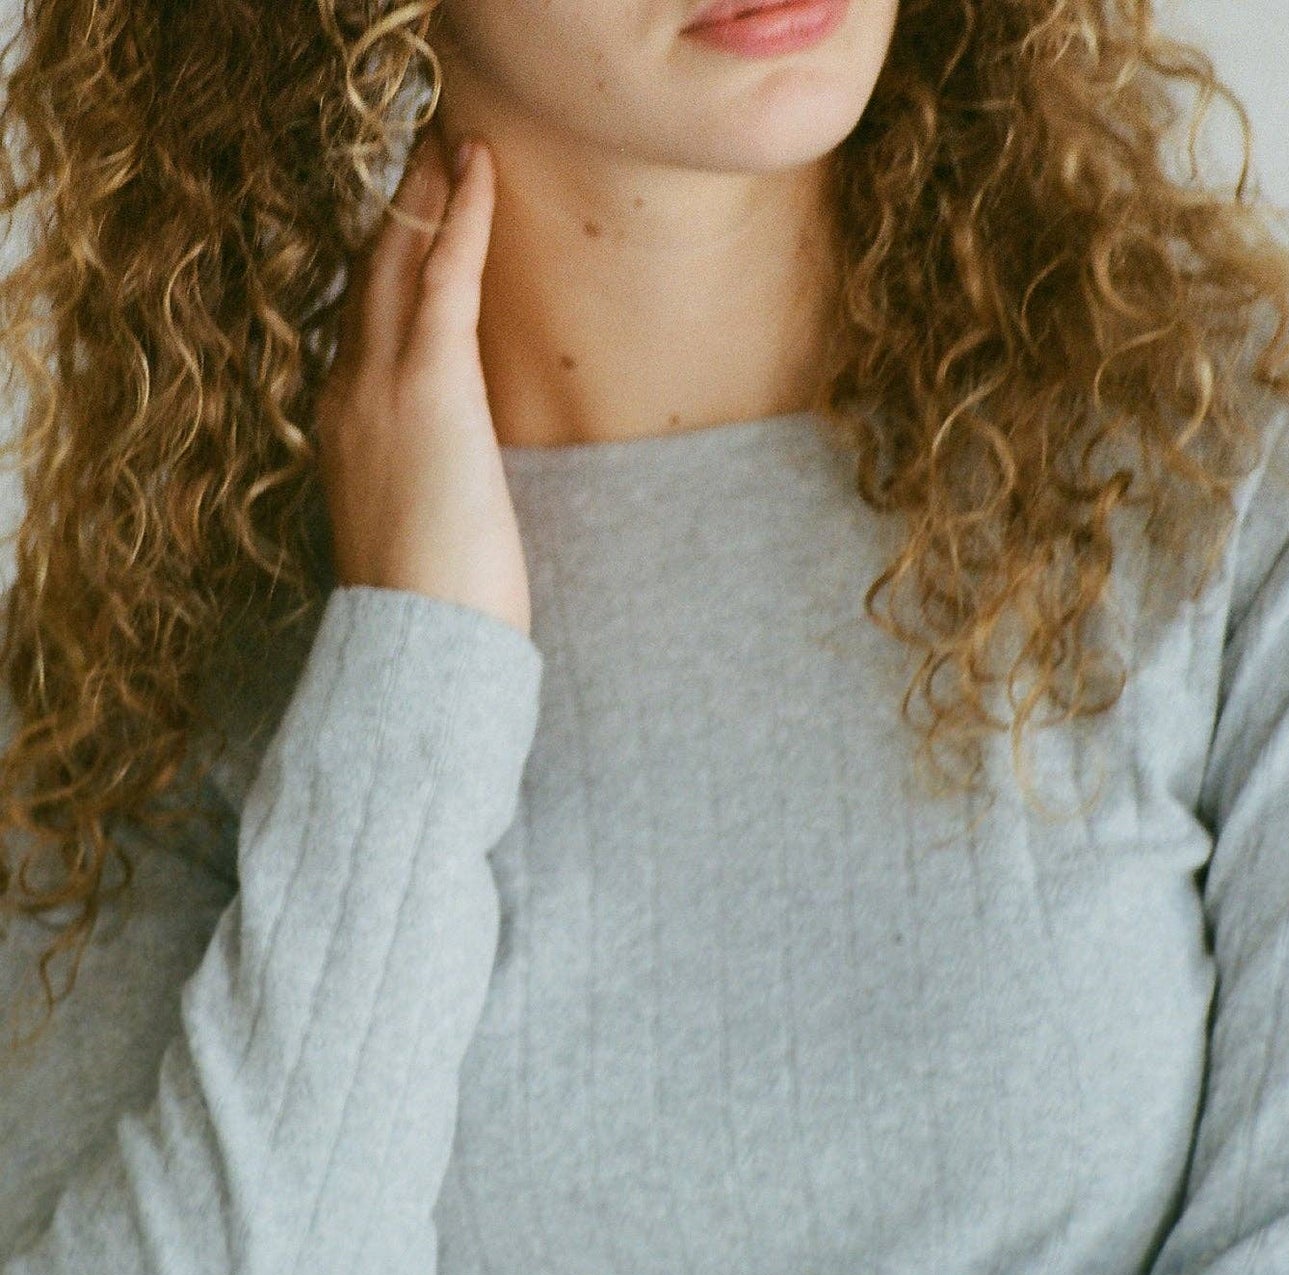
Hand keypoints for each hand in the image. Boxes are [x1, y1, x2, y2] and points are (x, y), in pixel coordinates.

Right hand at [315, 119, 531, 637]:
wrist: (422, 644)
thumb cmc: (433, 614)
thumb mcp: (415, 535)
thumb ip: (422, 485)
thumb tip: (451, 482)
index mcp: (343, 432)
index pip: (359, 330)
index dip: (381, 274)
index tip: (402, 234)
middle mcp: (347, 395)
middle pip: (367, 281)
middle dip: (394, 216)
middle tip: (420, 158)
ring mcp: (381, 385)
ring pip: (395, 263)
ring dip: (421, 198)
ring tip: (446, 148)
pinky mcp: (431, 384)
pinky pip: (444, 275)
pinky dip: (461, 216)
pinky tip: (477, 168)